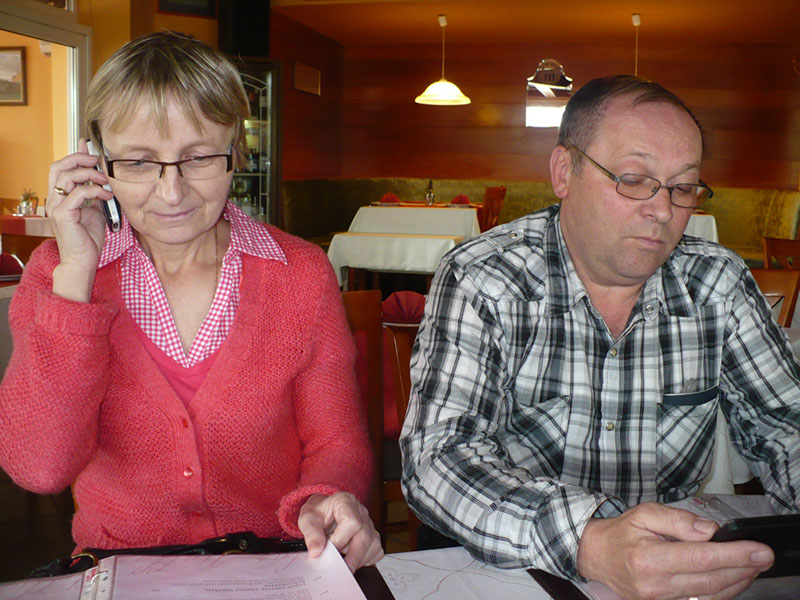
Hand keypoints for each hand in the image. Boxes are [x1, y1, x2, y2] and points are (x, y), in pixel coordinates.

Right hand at [46, 138, 115, 300]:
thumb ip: (94, 194)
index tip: (88, 146)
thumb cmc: (88, 239)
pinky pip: (78, 193)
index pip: (61, 168)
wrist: (83, 260)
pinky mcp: (63, 214)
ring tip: (105, 180)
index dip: (74, 155)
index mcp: (59, 197)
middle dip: (79, 158)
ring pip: (67, 177)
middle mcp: (53, 200)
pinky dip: (95, 190)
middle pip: (59, 167)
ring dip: (89, 174)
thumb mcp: (94, 211)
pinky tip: (107, 195)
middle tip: (97, 160)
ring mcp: (56, 207)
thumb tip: (102, 178)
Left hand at [297, 492, 383, 572]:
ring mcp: (368, 523)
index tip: (330, 549)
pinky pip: (377, 550)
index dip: (341, 539)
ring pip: (374, 544)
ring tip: (345, 563)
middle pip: (365, 535)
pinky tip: (354, 560)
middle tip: (341, 569)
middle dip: (353, 556)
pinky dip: (367, 559)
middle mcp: (360, 511)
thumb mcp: (308, 519)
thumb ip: (311, 535)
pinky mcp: (372, 534)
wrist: (323, 511)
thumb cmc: (318, 513)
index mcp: (345, 502)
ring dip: (360, 559)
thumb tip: (316, 552)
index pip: (352, 522)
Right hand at [576, 502, 773, 599]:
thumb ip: (678, 520)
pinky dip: (723, 591)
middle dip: (743, 569)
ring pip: (710, 596)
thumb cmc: (621, 532)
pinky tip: (734, 578)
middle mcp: (656, 585)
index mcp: (649, 558)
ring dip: (737, 582)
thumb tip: (710, 530)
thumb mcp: (644, 513)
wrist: (597, 556)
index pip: (700, 558)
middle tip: (764, 557)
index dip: (733, 555)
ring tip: (753, 566)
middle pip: (711, 581)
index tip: (758, 550)